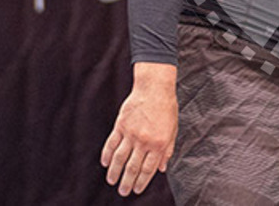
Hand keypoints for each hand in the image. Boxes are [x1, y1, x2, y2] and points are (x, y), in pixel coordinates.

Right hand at [101, 63, 178, 195]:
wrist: (154, 87)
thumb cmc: (166, 107)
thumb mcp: (173, 129)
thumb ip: (168, 150)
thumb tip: (162, 168)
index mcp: (159, 143)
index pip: (148, 169)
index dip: (142, 182)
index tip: (137, 190)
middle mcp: (144, 141)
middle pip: (133, 167)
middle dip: (127, 182)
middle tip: (123, 192)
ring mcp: (131, 133)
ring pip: (120, 158)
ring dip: (115, 172)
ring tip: (112, 182)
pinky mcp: (120, 125)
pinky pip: (111, 144)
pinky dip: (107, 155)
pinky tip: (104, 163)